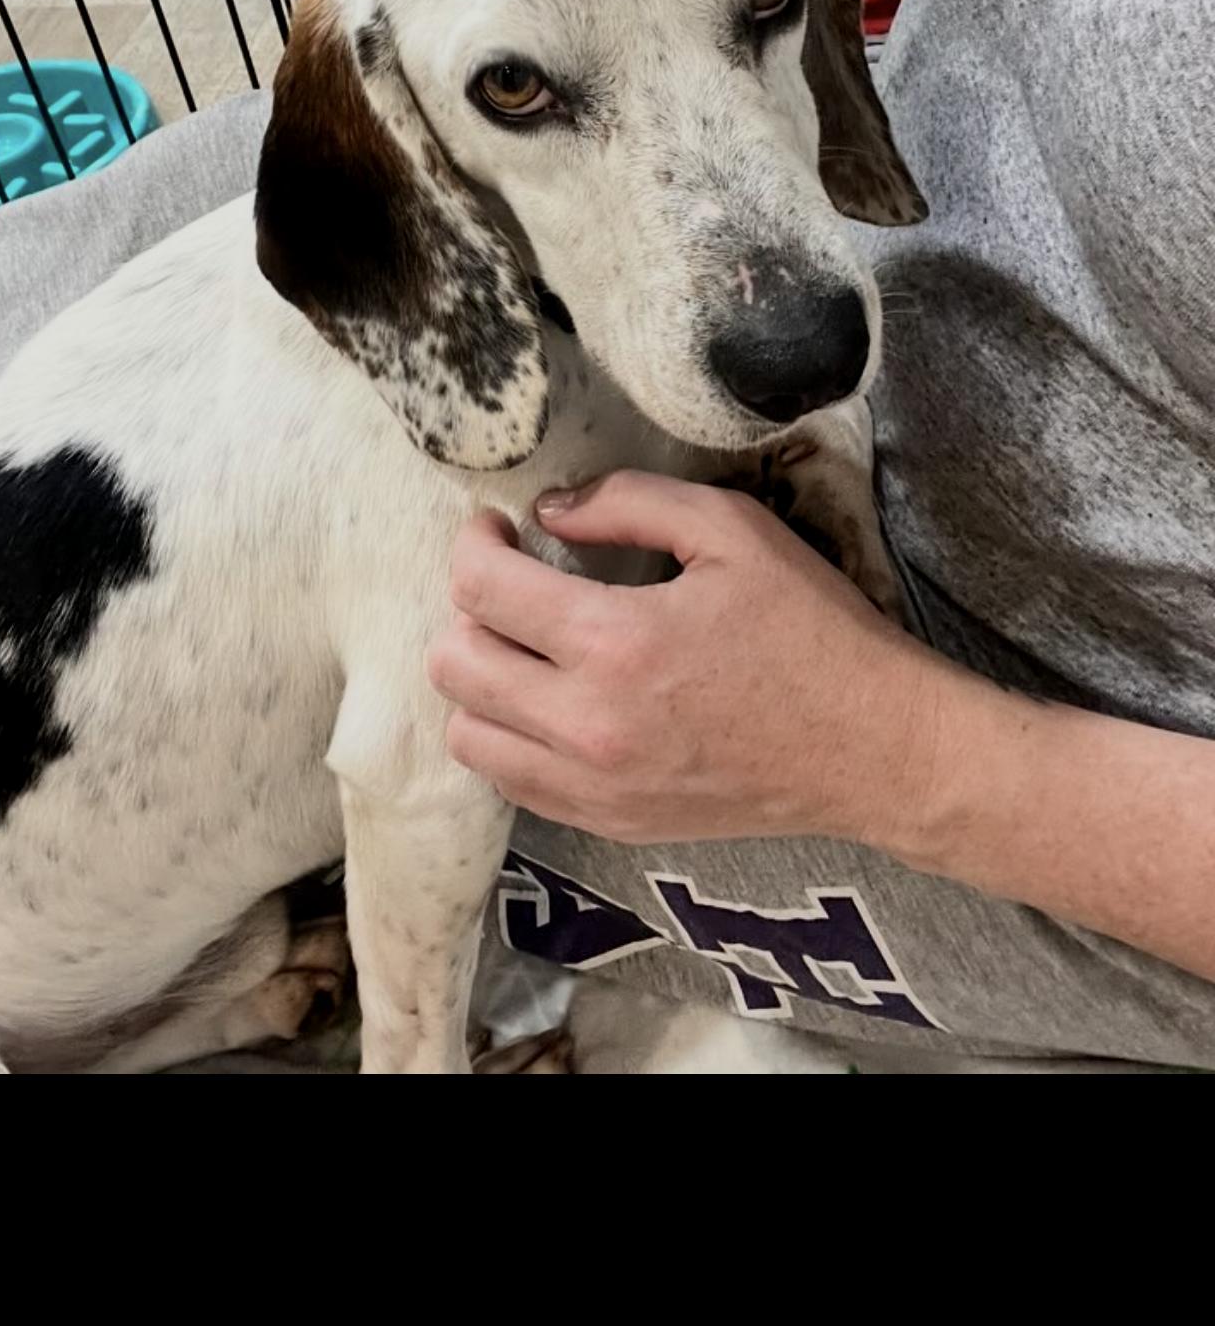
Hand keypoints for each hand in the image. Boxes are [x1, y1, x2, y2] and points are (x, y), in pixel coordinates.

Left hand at [428, 471, 936, 845]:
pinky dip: (511, 737)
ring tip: (526, 647)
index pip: (482, 588)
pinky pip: (513, 783)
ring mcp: (595, 786)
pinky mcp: (611, 823)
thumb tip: (549, 511)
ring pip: (470, 735)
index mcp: (616, 641)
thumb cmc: (812, 628)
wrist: (872, 747)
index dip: (474, 543)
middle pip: (453, 664)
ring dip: (481, 679)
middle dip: (466, 609)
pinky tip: (552, 702)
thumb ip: (628, 502)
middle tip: (510, 583)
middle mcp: (588, 725)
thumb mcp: (732, 530)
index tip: (498, 528)